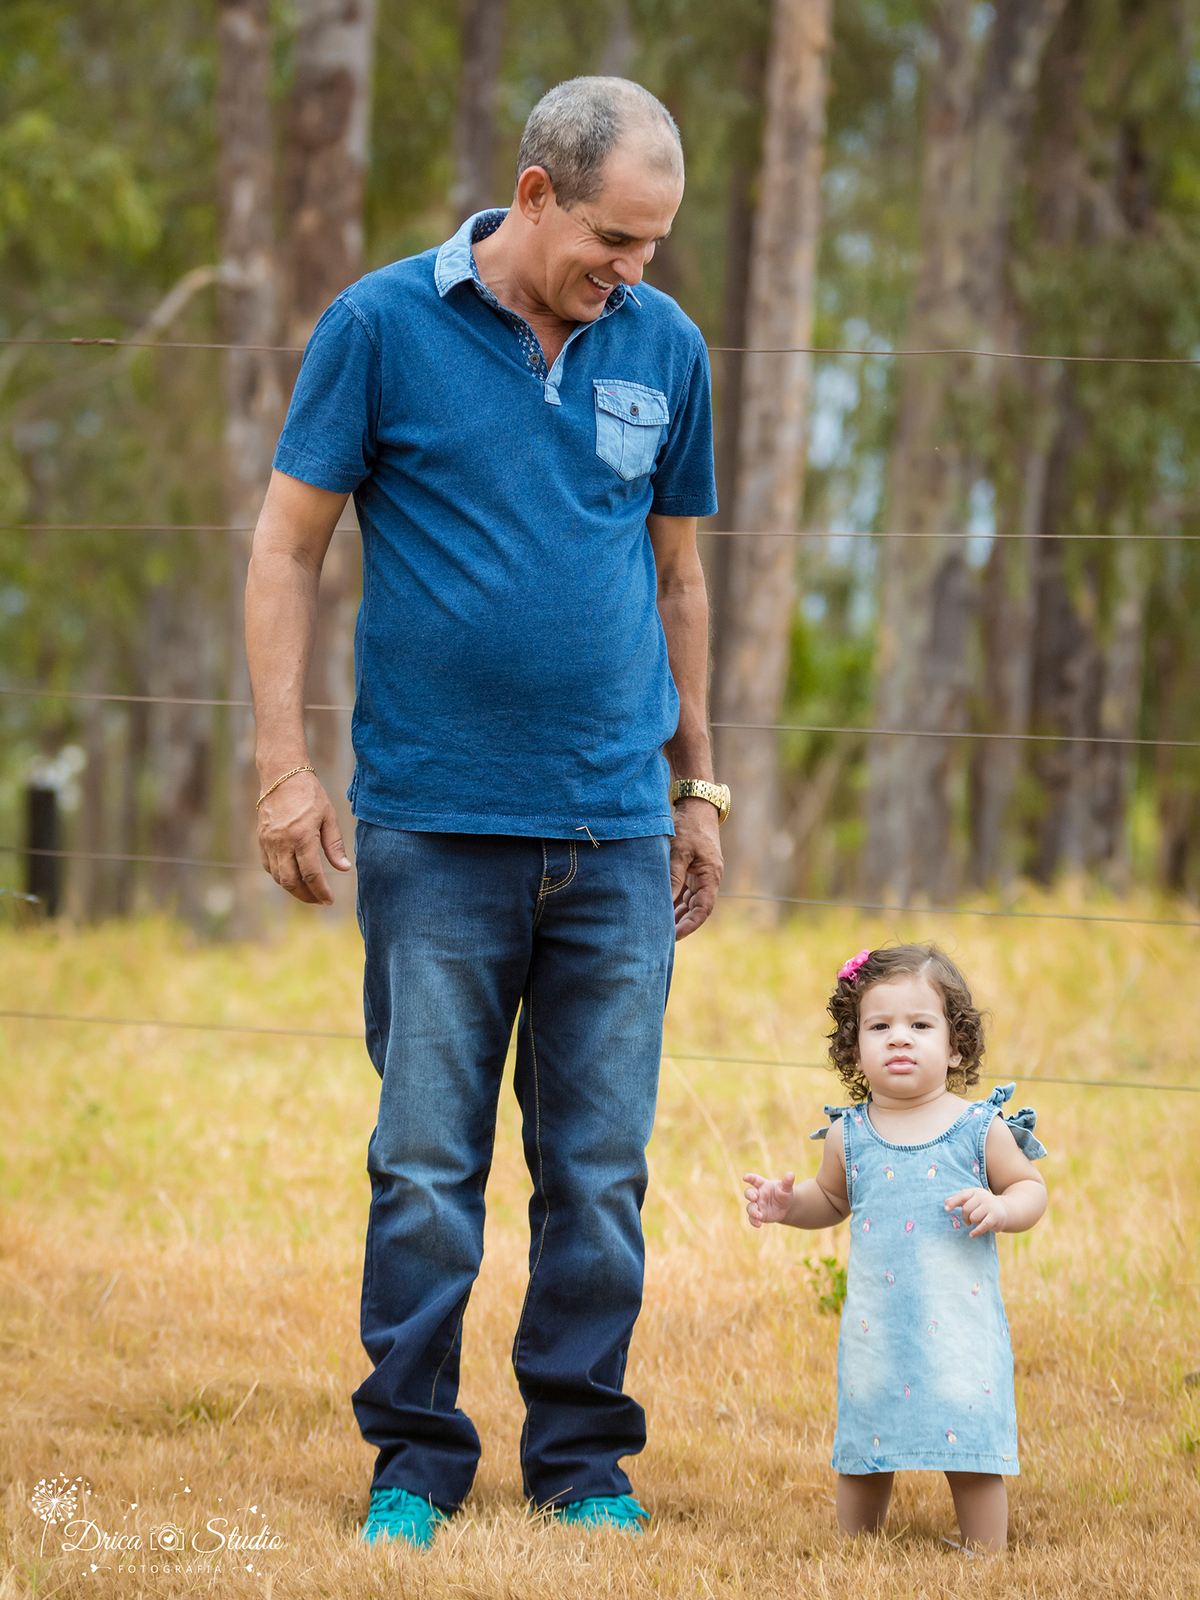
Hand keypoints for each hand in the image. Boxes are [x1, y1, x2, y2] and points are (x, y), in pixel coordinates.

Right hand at [256, 768, 351, 904]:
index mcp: (302, 837)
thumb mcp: (329, 817)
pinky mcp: (261, 840)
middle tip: (319, 900)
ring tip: (308, 891)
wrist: (282, 775)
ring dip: (293, 888)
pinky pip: (268, 866)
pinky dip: (280, 876)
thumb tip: (344, 869)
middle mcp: (282, 843)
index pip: (312, 875)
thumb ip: (335, 845)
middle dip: (306, 896)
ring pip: (278, 877)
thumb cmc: (309, 794)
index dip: (321, 891)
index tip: (330, 900)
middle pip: (291, 882)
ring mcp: (269, 842)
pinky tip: (292, 876)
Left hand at [670, 798, 722, 939]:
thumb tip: (664, 901)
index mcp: (710, 876)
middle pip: (695, 908)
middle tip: (661, 936)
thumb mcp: (679, 852)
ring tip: (657, 925)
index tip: (675, 936)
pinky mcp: (691, 869)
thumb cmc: (690, 826)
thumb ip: (673, 877)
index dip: (690, 925)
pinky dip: (672, 900)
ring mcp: (699, 874)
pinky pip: (683, 890)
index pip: (703, 909)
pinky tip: (659, 908)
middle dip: (680, 923)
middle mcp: (707, 878)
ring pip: (688, 901)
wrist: (696, 804)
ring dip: (675, 913)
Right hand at [743, 1171, 795, 1227]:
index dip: (750, 1177)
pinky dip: (754, 1221)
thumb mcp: (786, 1188)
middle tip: (754, 1198)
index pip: (755, 1180)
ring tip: (759, 1216)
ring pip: (750, 1207)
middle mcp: (758, 1194)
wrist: (786, 1207)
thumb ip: (787, 1182)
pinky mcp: (758, 1215)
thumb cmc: (784, 1194)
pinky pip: (752, 1219)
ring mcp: (757, 1205)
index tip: (745, 1177)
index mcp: (763, 1185)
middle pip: (749, 1193)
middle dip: (750, 1195)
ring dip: (753, 1211)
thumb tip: (791, 1174)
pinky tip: (759, 1224)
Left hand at [944, 1187, 1009, 1237]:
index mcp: (976, 1192)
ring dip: (973, 1223)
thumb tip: (945, 1202)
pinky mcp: (995, 1216)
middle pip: (966, 1209)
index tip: (946, 1209)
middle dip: (965, 1217)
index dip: (953, 1202)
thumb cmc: (984, 1205)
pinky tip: (971, 1235)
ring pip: (974, 1217)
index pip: (962, 1195)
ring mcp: (990, 1206)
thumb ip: (959, 1201)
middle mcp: (983, 1196)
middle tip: (968, 1221)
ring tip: (977, 1222)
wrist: (1005, 1210)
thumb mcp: (972, 1200)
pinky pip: (982, 1225)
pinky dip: (976, 1231)